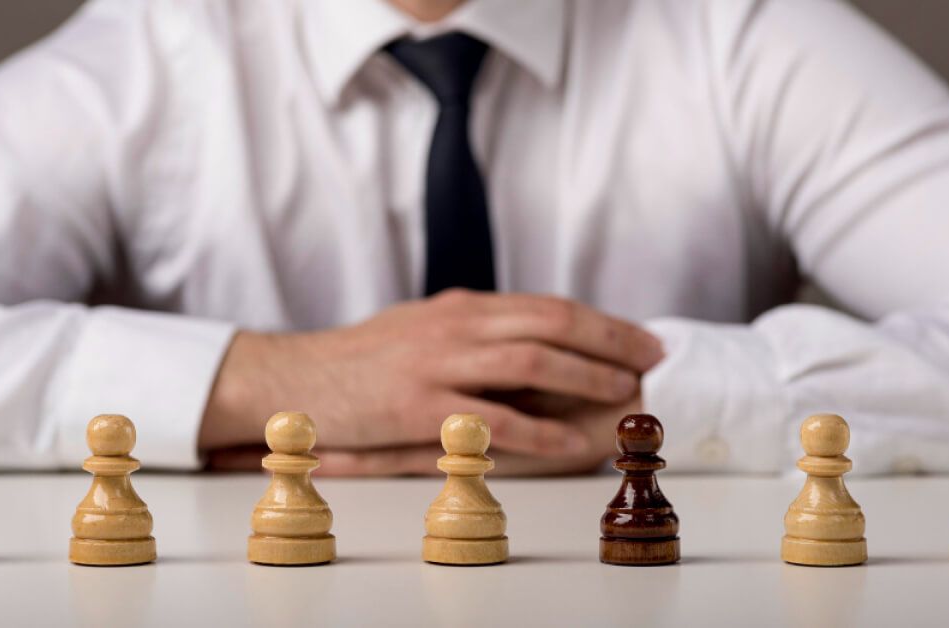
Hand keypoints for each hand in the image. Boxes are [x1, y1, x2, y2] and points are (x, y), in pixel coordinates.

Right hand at [199, 289, 661, 459]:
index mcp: (461, 306)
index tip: (640, 338)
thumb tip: (534, 342)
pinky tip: (571, 442)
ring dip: (588, 378)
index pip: (547, 306)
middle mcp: (457, 327)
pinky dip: (541, 430)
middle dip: (611, 342)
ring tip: (625, 396)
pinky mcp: (421, 407)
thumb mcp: (423, 328)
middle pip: (551, 324)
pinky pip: (495, 419)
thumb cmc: (362, 359)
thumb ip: (475, 332)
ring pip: (532, 361)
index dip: (601, 321)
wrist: (296, 379)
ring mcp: (439, 365)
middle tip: (652, 361)